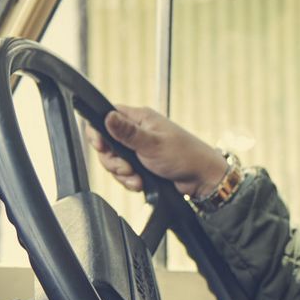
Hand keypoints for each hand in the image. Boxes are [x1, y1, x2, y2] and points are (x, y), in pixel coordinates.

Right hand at [89, 106, 227, 197]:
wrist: (201, 179)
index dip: (98, 132)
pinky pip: (124, 173)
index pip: (108, 116)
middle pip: (107, 144)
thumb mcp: (153, 144)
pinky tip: (140, 183)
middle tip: (127, 168)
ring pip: (114, 161)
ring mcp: (138, 149)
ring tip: (137, 178)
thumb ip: (127, 133)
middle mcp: (137, 132)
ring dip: (123, 174)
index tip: (101, 146)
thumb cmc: (185, 156)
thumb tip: (108, 117)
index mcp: (140, 118)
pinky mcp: (141, 165)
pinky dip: (129, 181)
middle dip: (113, 161)